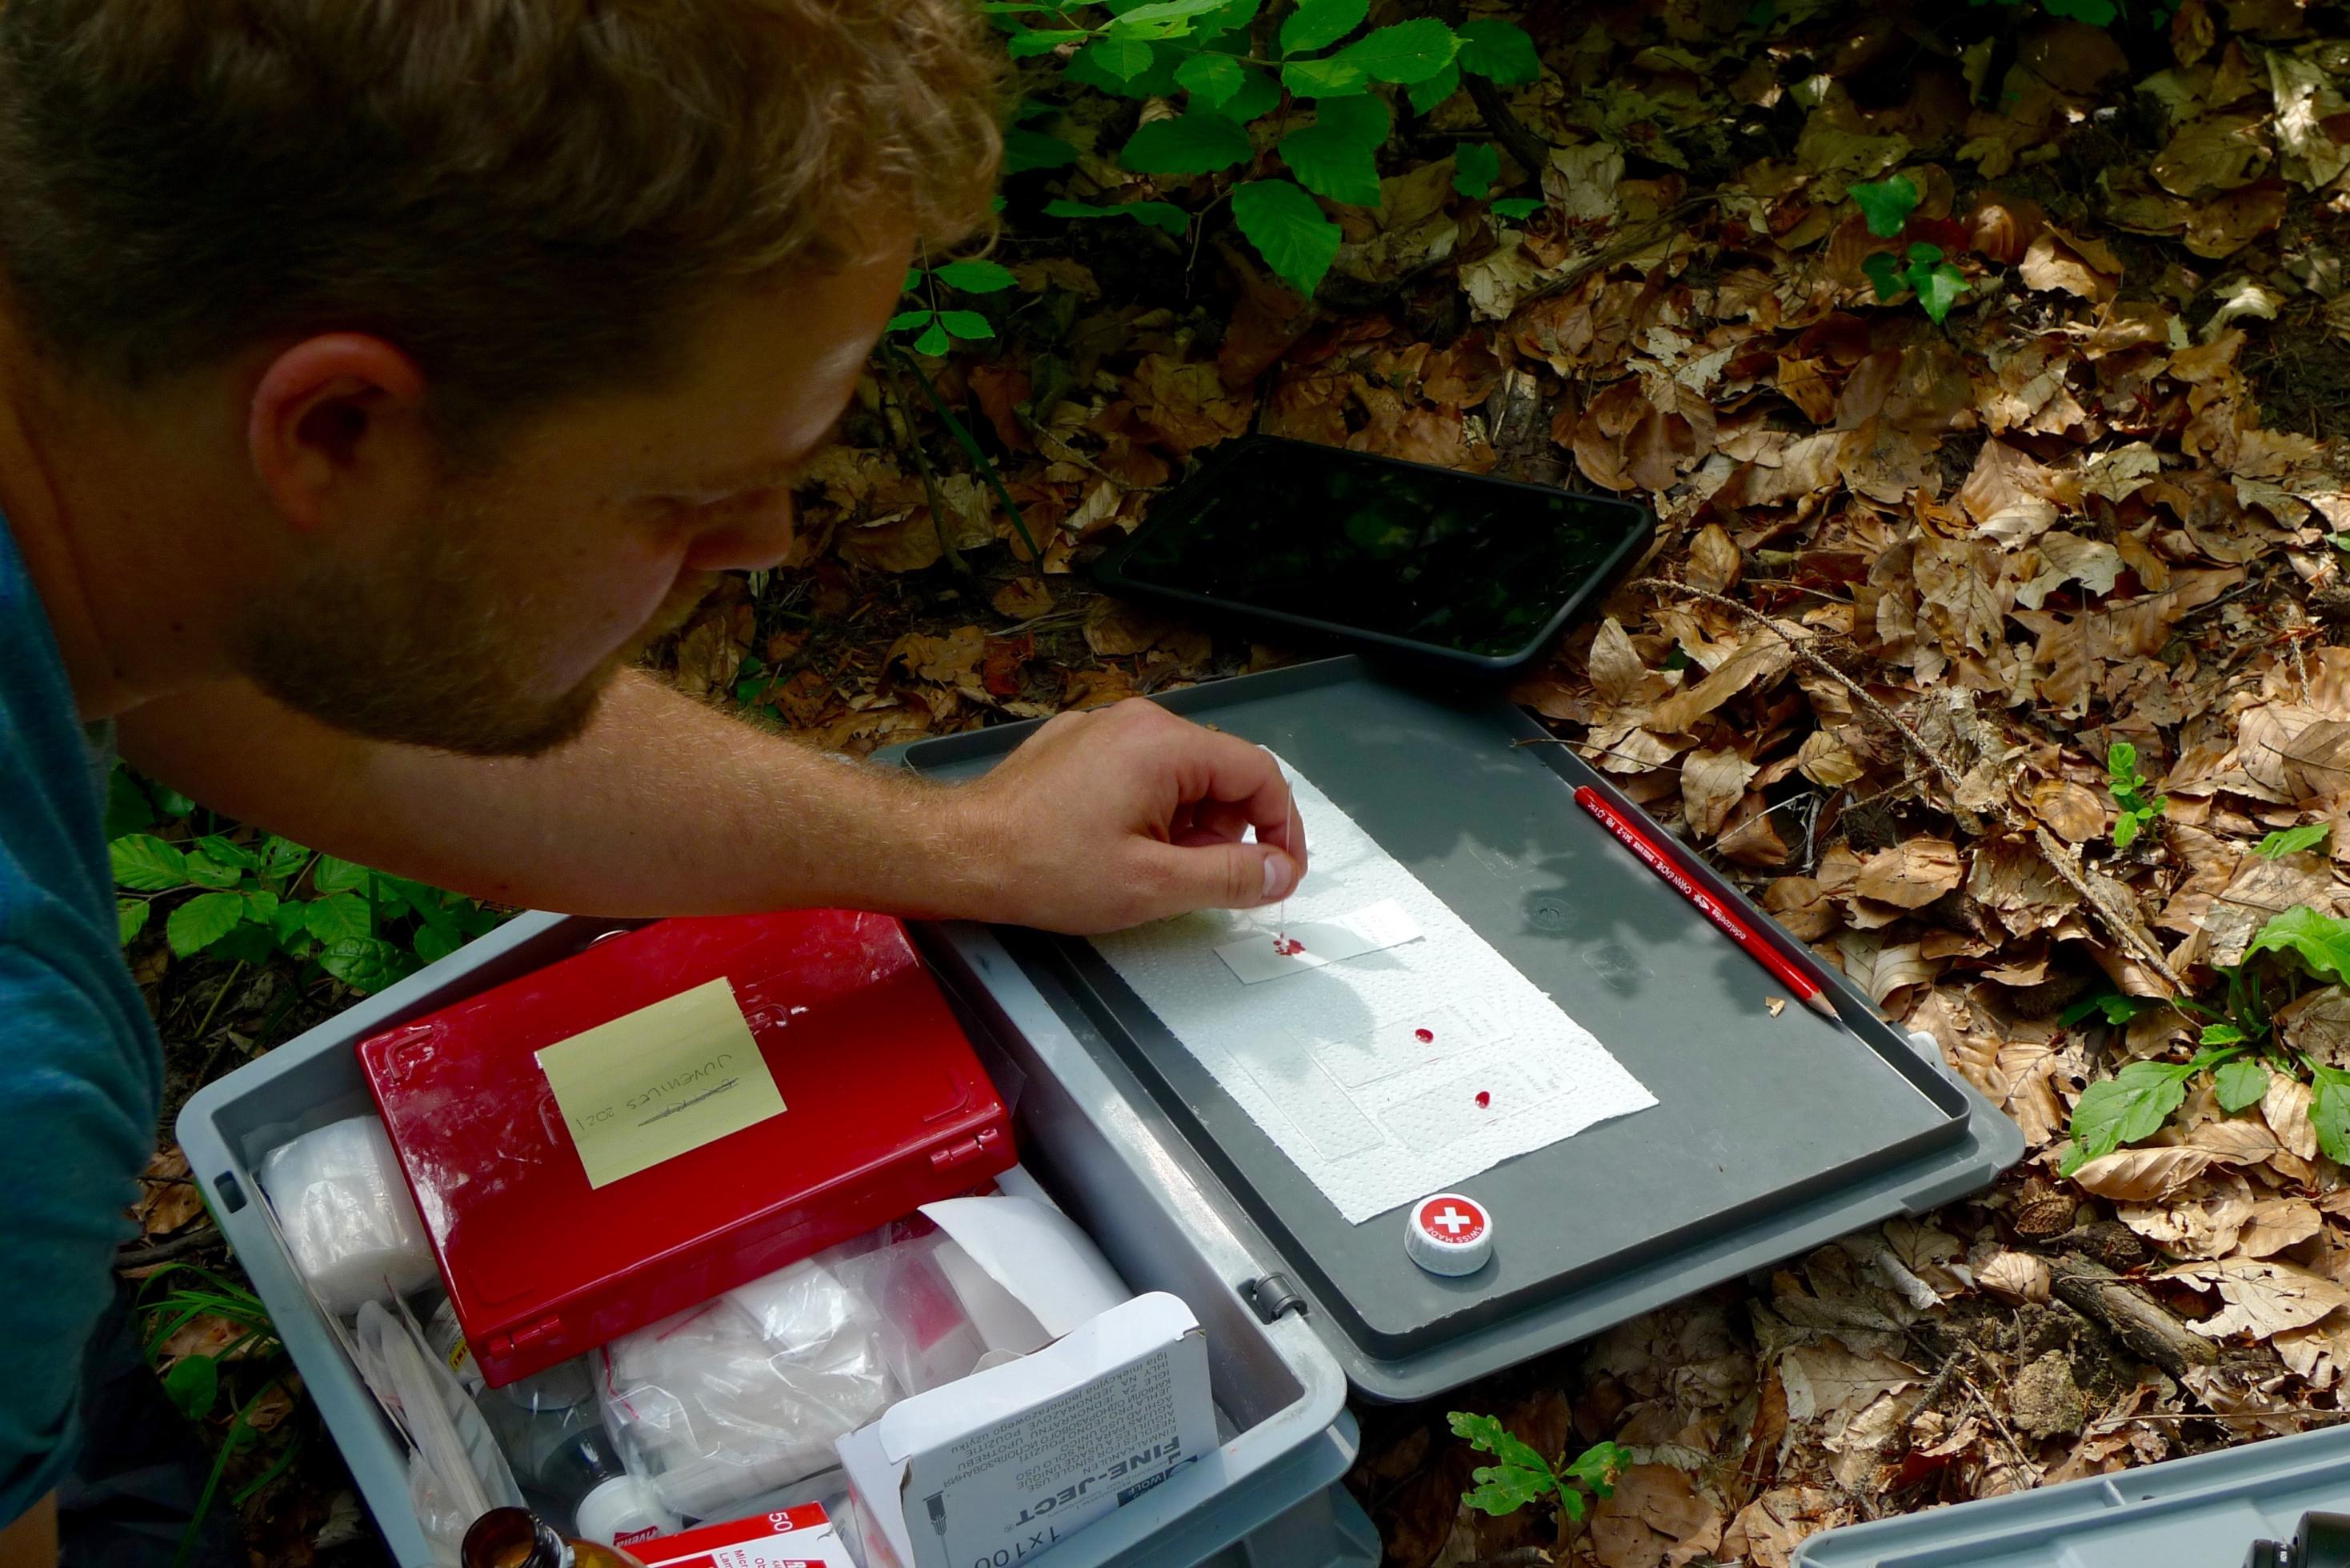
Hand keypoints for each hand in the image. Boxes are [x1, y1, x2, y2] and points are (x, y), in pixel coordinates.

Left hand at [954, 698, 1306, 933]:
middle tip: (1198, 880)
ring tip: (1149, 868)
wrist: (959, 853)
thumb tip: (1281, 873)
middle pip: (1220, 772)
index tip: (1280, 872)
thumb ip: (1228, 878)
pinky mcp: (1078, 746)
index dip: (1281, 827)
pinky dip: (1151, 811)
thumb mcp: (1152, 886)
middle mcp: (1137, 721)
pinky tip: (1117, 849)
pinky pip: (1140, 772)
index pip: (1257, 772)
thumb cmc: (1046, 868)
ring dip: (1187, 825)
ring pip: (1181, 775)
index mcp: (1163, 744)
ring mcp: (1104, 729)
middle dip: (1226, 830)